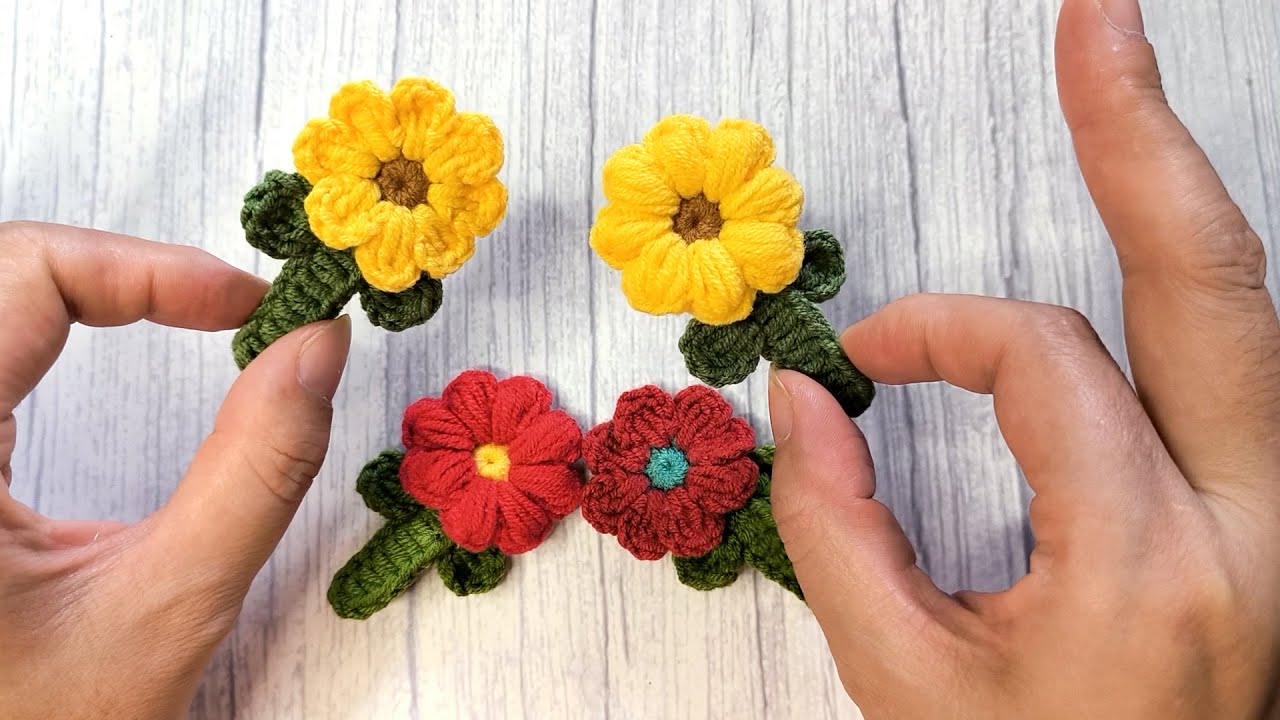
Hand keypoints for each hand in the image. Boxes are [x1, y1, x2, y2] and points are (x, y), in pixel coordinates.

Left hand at [0, 223, 350, 718]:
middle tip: (229, 308)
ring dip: (90, 285)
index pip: (24, 276)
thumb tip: (318, 348)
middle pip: (2, 270)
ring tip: (191, 312)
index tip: (246, 307)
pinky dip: (55, 316)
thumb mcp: (168, 607)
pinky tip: (113, 331)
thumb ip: (256, 471)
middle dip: (124, 270)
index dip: (148, 269)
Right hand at [769, 1, 1279, 717]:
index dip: (934, 329)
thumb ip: (834, 528)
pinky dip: (1183, 284)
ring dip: (1175, 196)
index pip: (1041, 360)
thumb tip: (806, 401)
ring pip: (1250, 308)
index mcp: (1151, 571)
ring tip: (1118, 96)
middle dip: (1139, 132)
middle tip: (1098, 17)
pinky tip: (1152, 236)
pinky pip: (1243, 362)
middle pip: (1215, 279)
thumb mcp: (908, 685)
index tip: (865, 360)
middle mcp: (1259, 529)